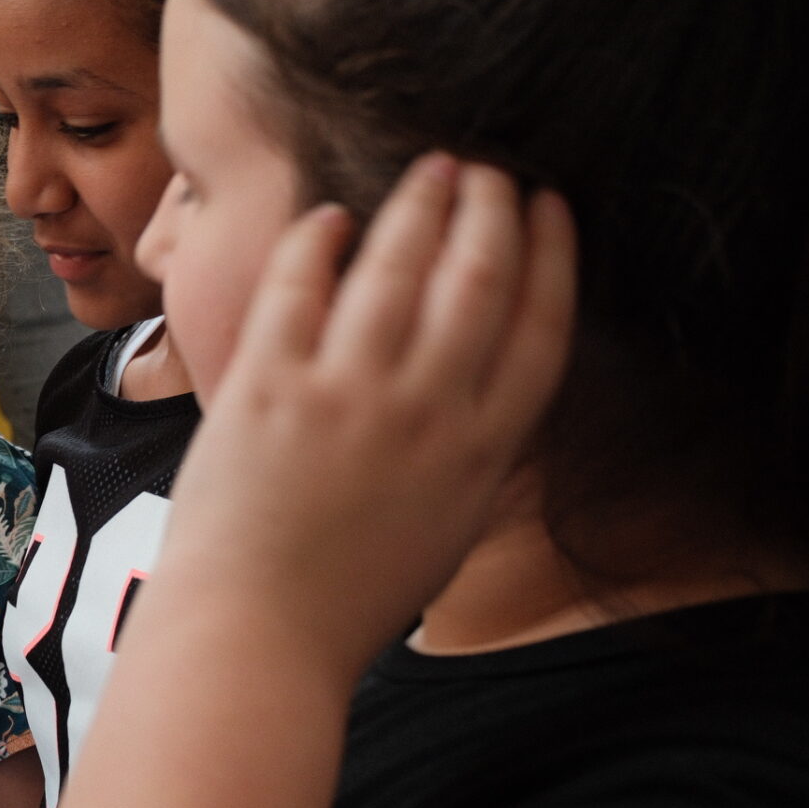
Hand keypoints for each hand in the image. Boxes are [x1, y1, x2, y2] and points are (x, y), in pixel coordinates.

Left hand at [161, 156, 576, 676]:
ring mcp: (345, 396)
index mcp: (480, 454)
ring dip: (419, 204)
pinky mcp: (267, 388)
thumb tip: (480, 387)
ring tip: (429, 171)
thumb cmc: (342, 597)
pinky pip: (298, 286)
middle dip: (492, 208)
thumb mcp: (442, 529)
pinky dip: (318, 241)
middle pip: (481, 278)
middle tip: (488, 170)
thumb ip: (469, 454)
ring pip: (398, 265)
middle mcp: (424, 415)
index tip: (550, 206)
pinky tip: (327, 221)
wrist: (254, 637)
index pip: (542, 328)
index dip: (553, 255)